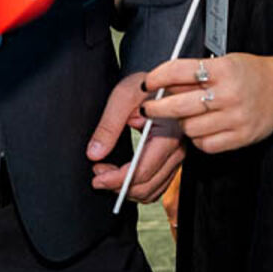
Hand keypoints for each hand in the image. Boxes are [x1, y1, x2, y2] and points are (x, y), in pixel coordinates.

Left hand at [88, 73, 184, 202]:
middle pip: (147, 186)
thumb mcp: (123, 96)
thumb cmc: (146, 85)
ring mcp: (178, 157)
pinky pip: (156, 186)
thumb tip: (94, 154)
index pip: (142, 170)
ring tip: (106, 172)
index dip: (116, 179)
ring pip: (152, 191)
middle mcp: (178, 150)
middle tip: (97, 172)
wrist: (165, 81)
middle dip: (118, 185)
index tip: (96, 177)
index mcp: (169, 134)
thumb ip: (108, 126)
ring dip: (126, 189)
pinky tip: (121, 175)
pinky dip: (137, 187)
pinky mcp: (173, 161)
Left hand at [139, 53, 272, 154]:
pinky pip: (205, 145)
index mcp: (223, 69)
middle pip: (179, 105)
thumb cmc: (252, 73)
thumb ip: (195, 75)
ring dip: (181, 124)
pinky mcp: (241, 137)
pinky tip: (201, 129)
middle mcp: (229, 93)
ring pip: (189, 128)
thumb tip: (161, 86)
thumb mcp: (223, 62)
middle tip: (149, 109)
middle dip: (157, 108)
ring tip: (186, 117)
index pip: (179, 71)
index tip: (148, 84)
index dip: (157, 78)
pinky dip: (198, 139)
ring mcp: (236, 117)